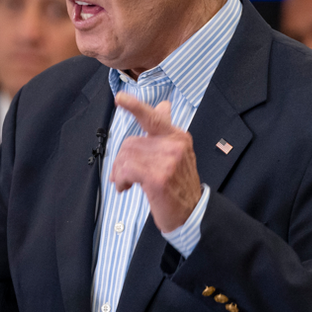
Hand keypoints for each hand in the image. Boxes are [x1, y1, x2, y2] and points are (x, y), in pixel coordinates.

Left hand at [111, 92, 201, 232]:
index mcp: (177, 137)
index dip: (135, 106)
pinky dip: (121, 179)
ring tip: (126, 183)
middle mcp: (174, 145)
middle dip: (121, 160)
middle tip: (123, 175)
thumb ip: (165, 130)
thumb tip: (163, 105)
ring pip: (126, 156)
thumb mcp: (176, 154)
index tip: (120, 98)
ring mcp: (168, 160)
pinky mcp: (158, 176)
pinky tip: (126, 187)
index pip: (154, 117)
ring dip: (120, 172)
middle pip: (131, 142)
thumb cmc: (178, 184)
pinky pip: (126, 169)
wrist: (191, 213)